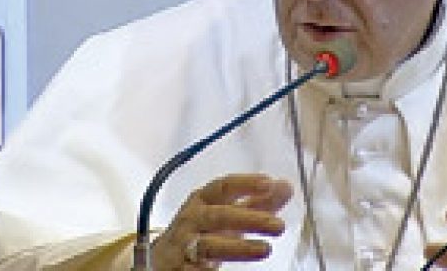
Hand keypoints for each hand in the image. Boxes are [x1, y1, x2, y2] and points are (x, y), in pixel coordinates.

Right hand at [151, 173, 291, 269]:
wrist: (161, 259)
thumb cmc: (201, 230)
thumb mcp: (225, 212)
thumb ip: (256, 202)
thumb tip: (285, 187)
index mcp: (202, 200)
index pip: (223, 187)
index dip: (245, 183)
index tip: (268, 183)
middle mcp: (191, 220)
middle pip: (218, 216)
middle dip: (249, 219)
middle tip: (279, 225)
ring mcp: (183, 246)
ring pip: (208, 246)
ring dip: (238, 247)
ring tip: (265, 249)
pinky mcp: (180, 270)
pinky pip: (196, 270)